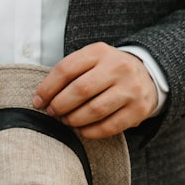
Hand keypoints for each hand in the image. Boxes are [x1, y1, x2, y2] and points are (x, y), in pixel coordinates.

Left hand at [33, 42, 157, 138]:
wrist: (147, 74)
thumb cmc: (107, 70)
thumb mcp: (90, 60)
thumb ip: (68, 73)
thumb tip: (41, 98)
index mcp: (99, 52)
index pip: (65, 70)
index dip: (47, 88)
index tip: (38, 101)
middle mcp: (118, 68)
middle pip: (80, 90)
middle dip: (59, 105)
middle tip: (53, 112)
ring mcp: (131, 88)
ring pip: (94, 110)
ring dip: (73, 120)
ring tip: (66, 121)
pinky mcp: (139, 109)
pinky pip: (109, 126)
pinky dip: (90, 132)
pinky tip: (81, 130)